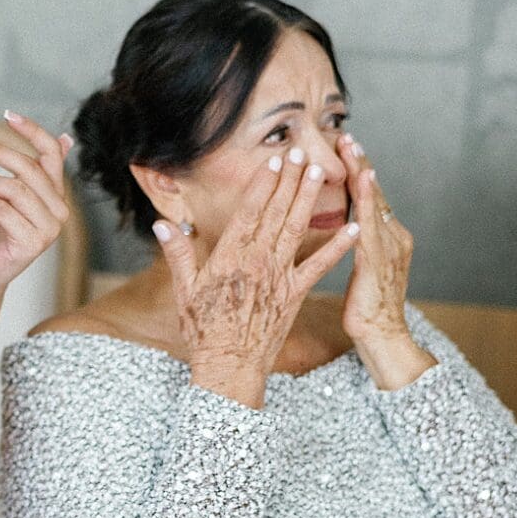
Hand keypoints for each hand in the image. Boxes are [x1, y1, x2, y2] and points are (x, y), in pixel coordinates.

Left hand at [0, 110, 70, 301]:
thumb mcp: (8, 193)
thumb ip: (30, 170)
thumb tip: (66, 137)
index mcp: (54, 193)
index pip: (51, 154)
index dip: (32, 131)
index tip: (6, 114)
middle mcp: (59, 209)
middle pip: (28, 167)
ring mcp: (49, 229)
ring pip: (14, 189)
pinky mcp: (31, 244)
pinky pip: (3, 211)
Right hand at [154, 148, 358, 406]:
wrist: (230, 364)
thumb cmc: (203, 328)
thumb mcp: (184, 289)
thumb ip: (179, 253)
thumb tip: (164, 223)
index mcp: (229, 257)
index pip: (249, 211)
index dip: (263, 184)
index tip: (273, 161)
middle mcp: (257, 261)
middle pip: (276, 213)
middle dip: (289, 181)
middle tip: (301, 152)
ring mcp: (279, 277)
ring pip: (297, 229)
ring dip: (310, 200)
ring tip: (320, 173)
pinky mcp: (296, 293)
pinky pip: (320, 266)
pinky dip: (338, 247)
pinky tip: (353, 227)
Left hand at [336, 132, 431, 387]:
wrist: (384, 338)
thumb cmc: (366, 306)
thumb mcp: (360, 269)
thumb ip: (354, 243)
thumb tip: (342, 222)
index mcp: (385, 239)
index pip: (368, 198)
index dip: (356, 172)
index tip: (342, 146)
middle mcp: (392, 238)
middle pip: (373, 193)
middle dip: (360, 164)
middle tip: (347, 135)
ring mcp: (389, 249)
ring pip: (375, 205)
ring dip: (364, 176)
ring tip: (354, 150)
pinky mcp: (379, 264)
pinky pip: (372, 231)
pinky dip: (369, 207)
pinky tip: (363, 188)